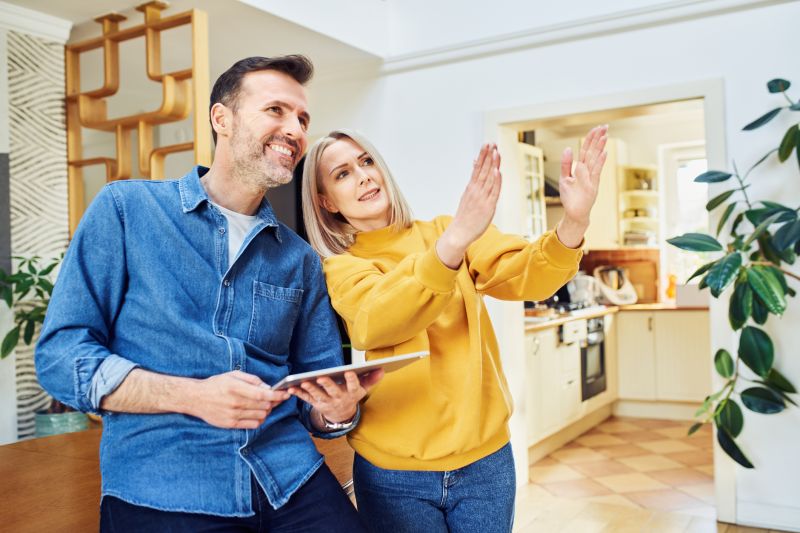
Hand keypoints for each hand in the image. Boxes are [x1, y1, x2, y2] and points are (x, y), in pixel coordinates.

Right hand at [189, 371, 288, 429]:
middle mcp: (235, 403)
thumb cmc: (216, 384)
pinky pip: (253, 424)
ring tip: (264, 405)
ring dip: (266, 411)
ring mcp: (232, 415)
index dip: (277, 395)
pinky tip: (256, 413)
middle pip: (264, 406)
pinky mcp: (230, 424)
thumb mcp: (233, 375)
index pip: (262, 395)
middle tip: (274, 398)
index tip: (286, 394)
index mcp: (236, 388)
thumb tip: (268, 387)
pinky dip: (259, 419)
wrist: (196, 398)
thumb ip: (252, 380)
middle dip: (273, 402)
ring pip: (261, 416)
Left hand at [288, 369, 383, 425]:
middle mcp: (339, 399)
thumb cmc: (352, 395)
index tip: (349, 371)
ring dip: (310, 389)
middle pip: (333, 391)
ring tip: (303, 382)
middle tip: (321, 377)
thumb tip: (382, 368)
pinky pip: (306, 399)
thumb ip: (371, 378)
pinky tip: (290, 389)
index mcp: (351, 393)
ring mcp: (326, 402)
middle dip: (327, 384)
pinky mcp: (316, 404)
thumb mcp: (363, 389)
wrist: (342, 415)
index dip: (351, 379)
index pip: (353, 386)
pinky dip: (298, 394)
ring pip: (318, 396)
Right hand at [436, 143, 501, 267]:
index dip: (483, 155)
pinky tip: (497, 171)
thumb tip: (476, 165)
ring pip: (488, 178)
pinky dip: (495, 181)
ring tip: (496, 152)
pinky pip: (493, 192)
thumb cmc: (466, 215)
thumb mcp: (468, 195)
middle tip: (491, 143)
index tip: (487, 144)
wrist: (460, 233)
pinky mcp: (488, 206)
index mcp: (471, 187)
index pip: (477, 168)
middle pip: (483, 170)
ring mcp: (482, 198)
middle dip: (488, 156)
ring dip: (492, 164)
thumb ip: (474, 180)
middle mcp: (476, 191)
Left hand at [557, 125, 607, 246]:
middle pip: (592, 151)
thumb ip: (566, 164)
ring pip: (595, 159)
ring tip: (605, 135)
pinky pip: (596, 172)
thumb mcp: (564, 177)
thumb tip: (568, 148)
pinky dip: (600, 162)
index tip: (596, 128)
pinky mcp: (592, 185)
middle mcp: (588, 171)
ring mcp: (591, 177)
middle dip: (598, 139)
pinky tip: (604, 152)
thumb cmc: (570, 197)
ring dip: (600, 147)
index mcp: (581, 168)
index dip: (590, 139)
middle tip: (604, 126)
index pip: (586, 149)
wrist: (574, 212)